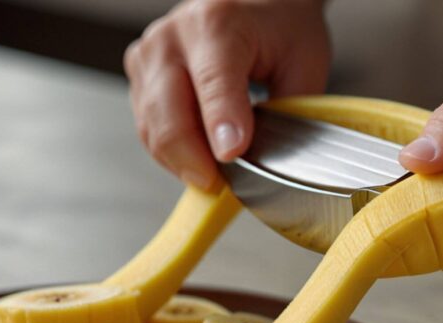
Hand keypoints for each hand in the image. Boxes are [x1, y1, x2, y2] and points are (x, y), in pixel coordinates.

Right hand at [125, 0, 330, 188]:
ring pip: (151, 125)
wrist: (254, 3)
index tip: (231, 156)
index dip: (221, 123)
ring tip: (213, 175)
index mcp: (219, 23)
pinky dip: (170, 150)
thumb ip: (288, 110)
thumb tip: (267, 159)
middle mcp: (174, 36)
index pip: (213, 82)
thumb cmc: (280, 29)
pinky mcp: (139, 72)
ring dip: (180, 159)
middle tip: (219, 185)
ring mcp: (150, 53)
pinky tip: (196, 157)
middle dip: (192, 158)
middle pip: (168, 111)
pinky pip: (146, 126)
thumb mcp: (303, 63)